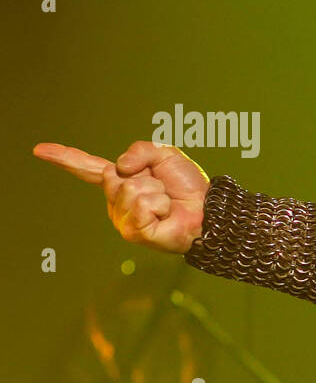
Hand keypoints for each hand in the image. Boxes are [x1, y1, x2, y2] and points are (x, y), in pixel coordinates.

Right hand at [33, 141, 210, 253]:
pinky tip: (166, 214)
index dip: (65, 158)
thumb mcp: (165, 154)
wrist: (208, 210)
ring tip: (167, 202)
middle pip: (115, 176)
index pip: (88, 168)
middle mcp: (117, 200)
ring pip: (131, 190)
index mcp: (121, 180)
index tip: (39, 150)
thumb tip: (119, 168)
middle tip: (164, 189)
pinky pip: (141, 204)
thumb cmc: (188, 186)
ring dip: (157, 191)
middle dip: (147, 177)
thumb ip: (139, 150)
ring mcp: (123, 218)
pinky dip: (160, 204)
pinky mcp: (133, 232)